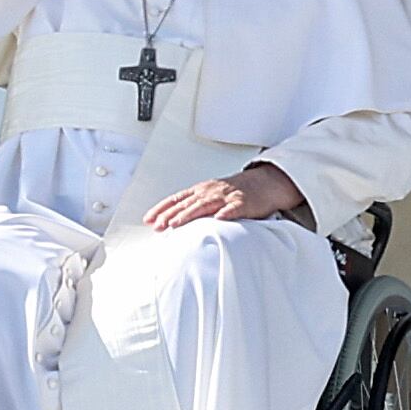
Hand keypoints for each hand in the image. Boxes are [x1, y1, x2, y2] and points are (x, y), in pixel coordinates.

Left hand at [145, 163, 303, 230]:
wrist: (262, 183)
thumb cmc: (233, 193)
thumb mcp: (209, 196)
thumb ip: (192, 206)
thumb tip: (170, 220)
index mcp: (200, 190)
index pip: (176, 199)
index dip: (161, 209)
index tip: (148, 219)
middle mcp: (210, 191)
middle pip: (186, 203)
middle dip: (170, 214)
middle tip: (158, 225)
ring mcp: (226, 196)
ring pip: (205, 205)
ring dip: (189, 214)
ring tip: (177, 224)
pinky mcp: (243, 203)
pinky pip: (233, 208)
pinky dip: (226, 213)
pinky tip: (218, 219)